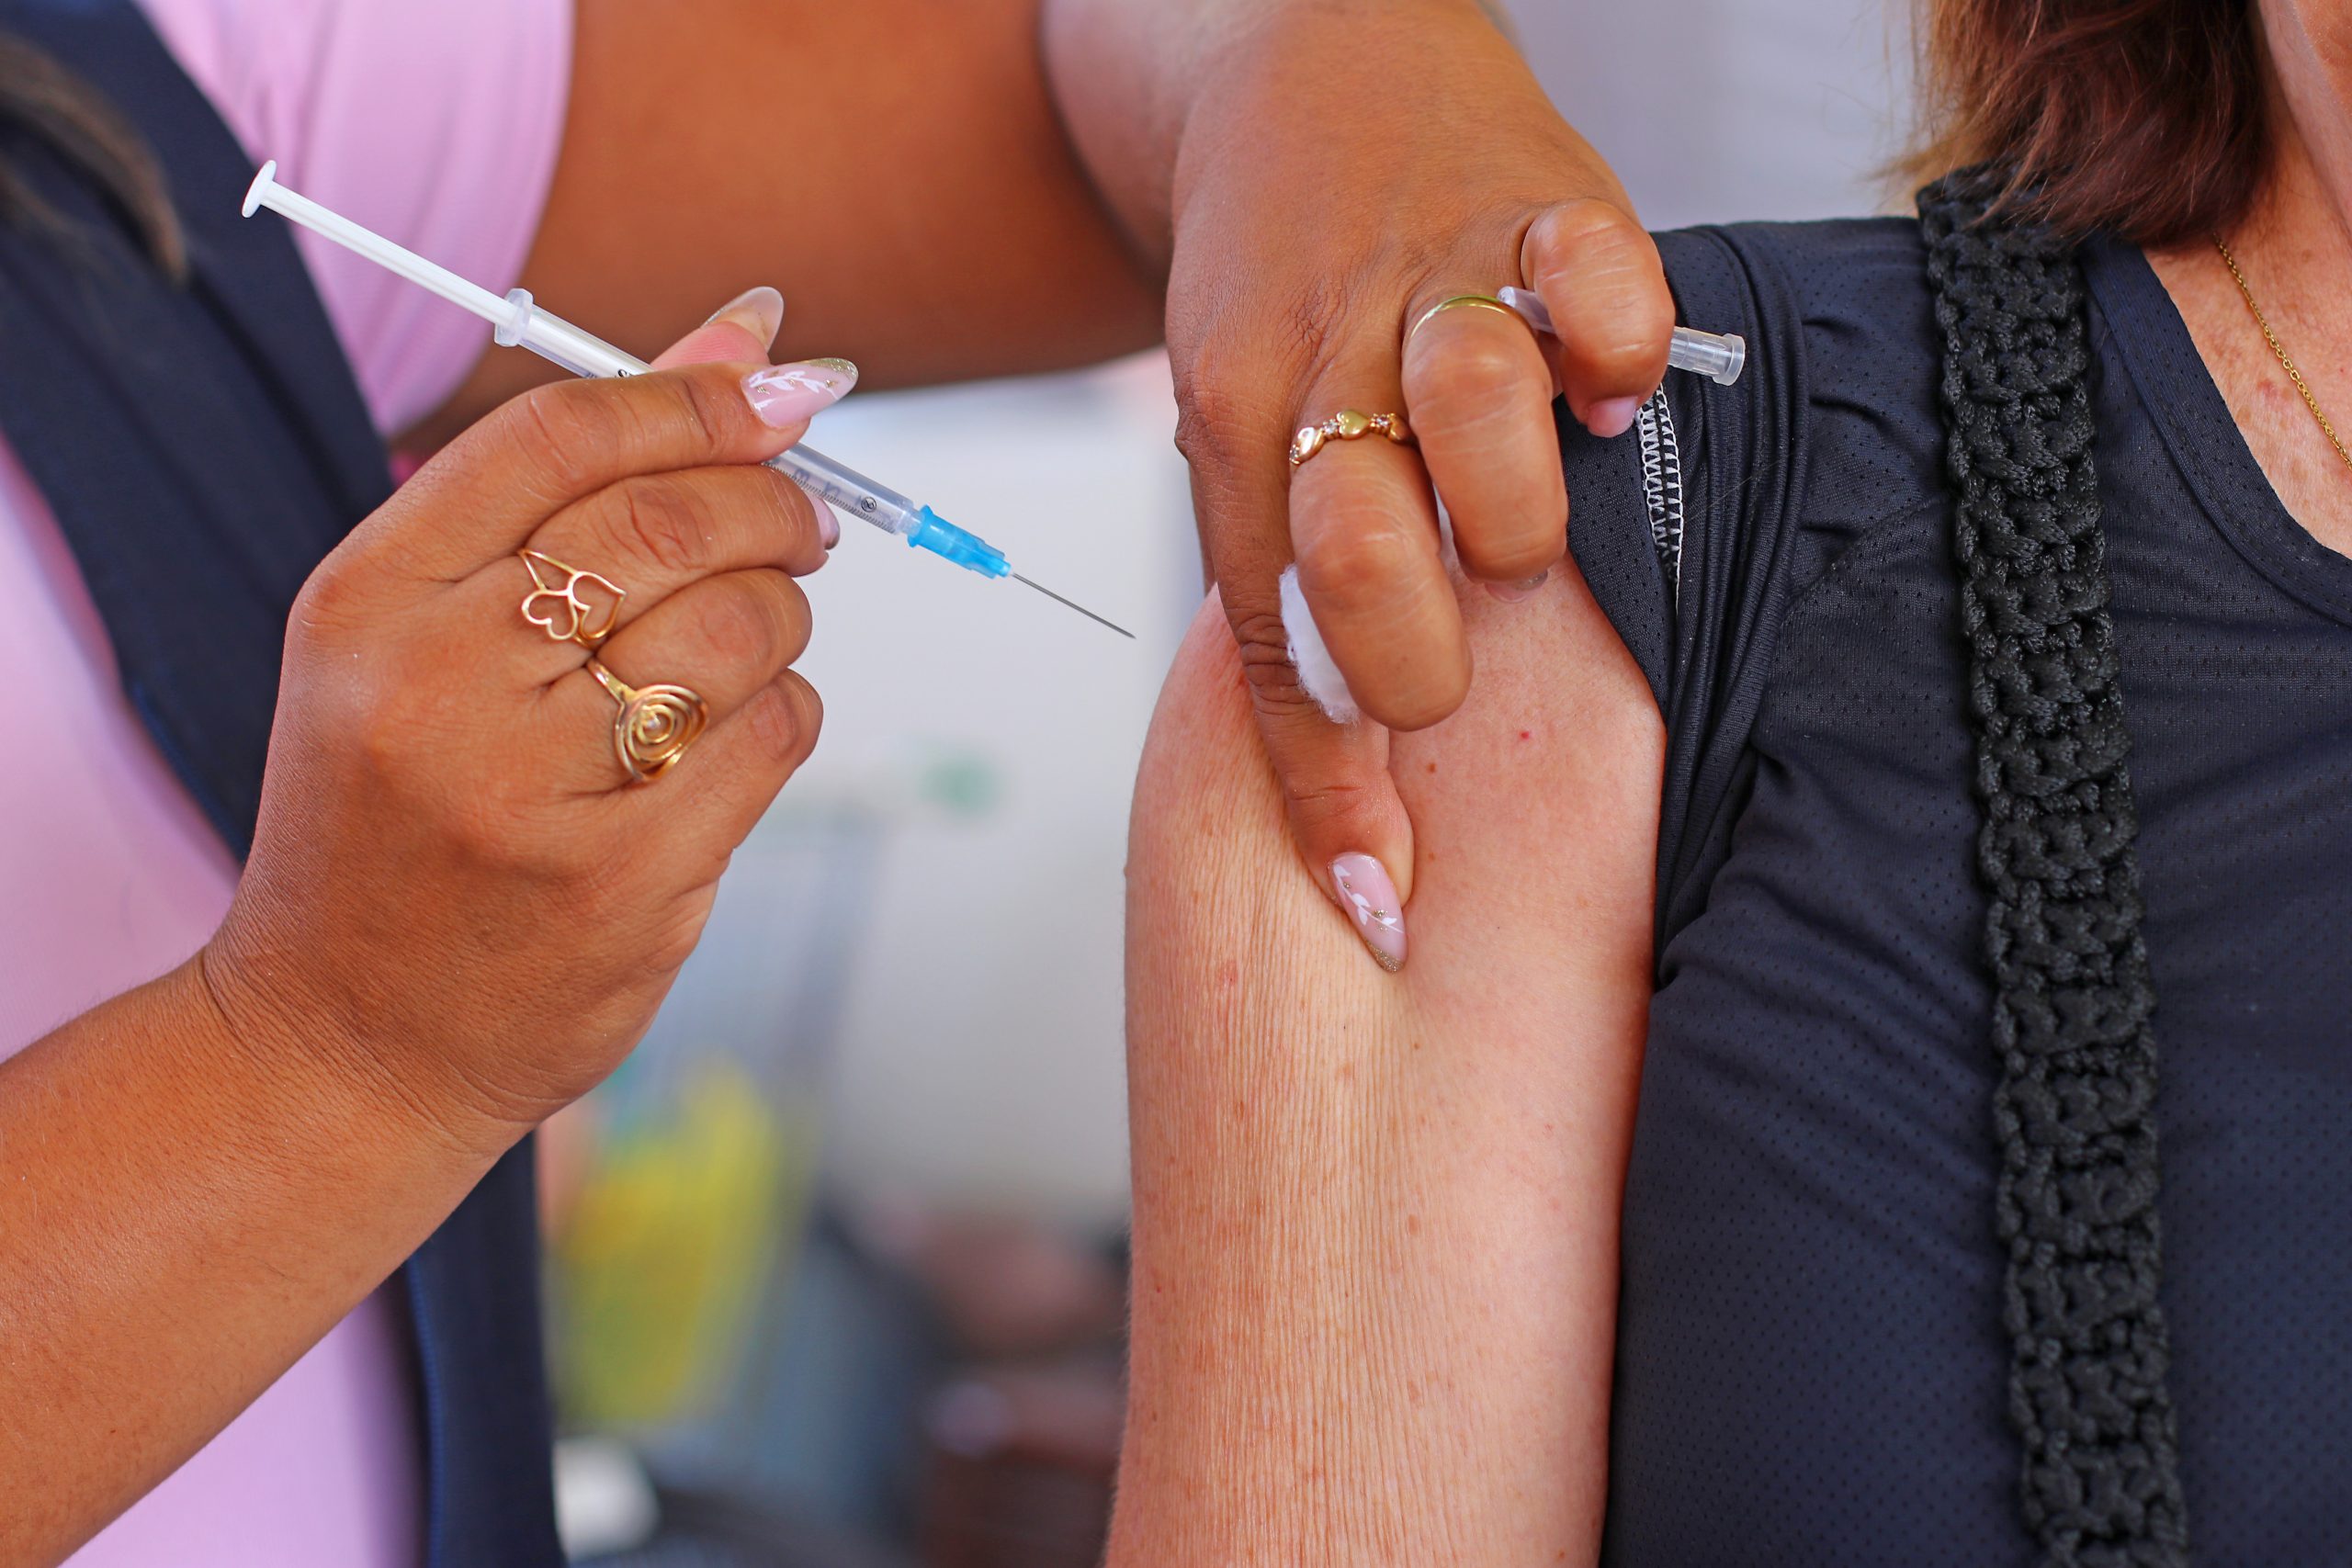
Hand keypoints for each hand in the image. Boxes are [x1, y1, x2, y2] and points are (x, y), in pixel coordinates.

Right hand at [203, 294, 853, 1148]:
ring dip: (784, 614)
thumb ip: (577, 479)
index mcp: (368, 600)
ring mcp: (529, 796)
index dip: (696, 396)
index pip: (563, 434)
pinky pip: (772, 740)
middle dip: (773, 503)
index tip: (770, 399)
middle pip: (668, 525)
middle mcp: (436, 687)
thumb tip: (753, 336)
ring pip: (741, 630)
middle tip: (802, 521)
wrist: (343, 1036)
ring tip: (758, 634)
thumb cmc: (398, 810)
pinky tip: (744, 728)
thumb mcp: (424, 631)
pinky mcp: (623, 885)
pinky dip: (788, 713)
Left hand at [1161, 1, 1671, 963]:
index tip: (1382, 904)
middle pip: (1350, 537)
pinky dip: (1622, 351)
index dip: (1324, 785)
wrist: (1293, 62)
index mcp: (1231, 425)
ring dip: (1513, 511)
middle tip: (1452, 670)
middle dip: (1410, 655)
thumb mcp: (1239, 430)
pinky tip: (1617, 395)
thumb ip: (1288, 582)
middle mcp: (1323, 352)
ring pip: (1469, 410)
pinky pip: (1599, 283)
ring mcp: (1431, 273)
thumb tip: (1353, 802)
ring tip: (1529, 535)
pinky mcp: (1542, 200)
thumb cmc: (1279, 290)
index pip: (1267, 635)